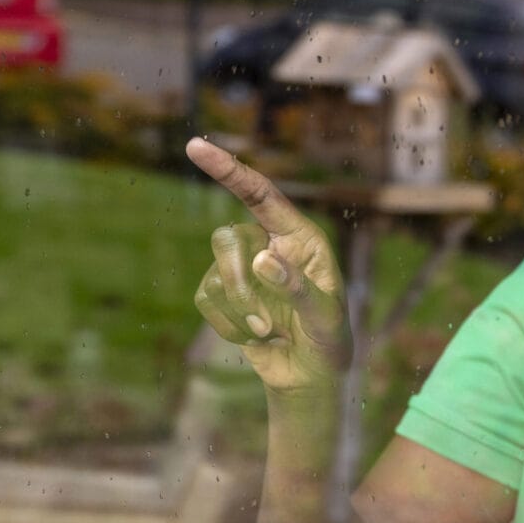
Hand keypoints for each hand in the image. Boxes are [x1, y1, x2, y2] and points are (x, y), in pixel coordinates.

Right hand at [186, 137, 347, 395]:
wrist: (310, 375)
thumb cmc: (328, 340)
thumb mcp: (326, 318)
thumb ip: (299, 288)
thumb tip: (262, 259)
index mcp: (299, 237)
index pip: (260, 194)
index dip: (228, 169)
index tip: (195, 147)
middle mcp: (267, 244)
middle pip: (226, 239)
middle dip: (237, 285)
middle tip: (262, 324)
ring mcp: (242, 270)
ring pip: (215, 275)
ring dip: (239, 312)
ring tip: (267, 333)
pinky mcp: (222, 296)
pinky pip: (206, 300)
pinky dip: (228, 326)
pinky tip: (253, 338)